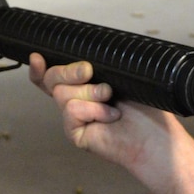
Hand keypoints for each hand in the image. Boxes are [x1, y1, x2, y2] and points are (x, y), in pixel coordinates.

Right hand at [27, 55, 193, 193]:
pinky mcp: (75, 133)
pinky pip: (71, 110)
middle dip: (70, 71)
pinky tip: (110, 116)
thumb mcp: (120, 76)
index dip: (40, 68)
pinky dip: (93, 110)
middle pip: (52, 78)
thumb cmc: (146, 109)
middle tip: (91, 72)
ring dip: (90, 92)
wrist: (155, 136)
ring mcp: (74, 118)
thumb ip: (98, 66)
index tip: (38, 57)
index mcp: (84, 86)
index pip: (52, 77)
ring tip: (111, 99)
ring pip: (62, 92)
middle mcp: (75, 101)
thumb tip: (81, 59)